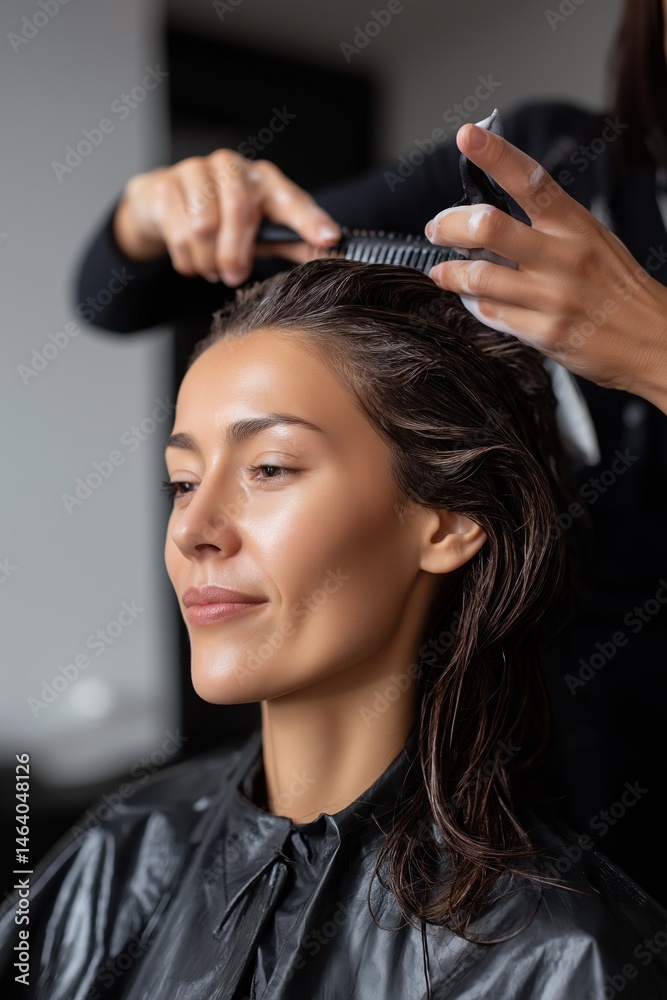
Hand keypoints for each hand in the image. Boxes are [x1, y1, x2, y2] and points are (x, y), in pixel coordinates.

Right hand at [112, 151, 340, 284]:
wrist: (166, 200)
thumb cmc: (224, 218)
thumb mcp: (261, 230)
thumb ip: (293, 241)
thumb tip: (329, 255)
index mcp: (265, 180)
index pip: (293, 201)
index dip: (311, 221)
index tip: (328, 239)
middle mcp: (233, 167)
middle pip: (238, 212)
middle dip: (235, 253)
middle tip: (234, 276)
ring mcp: (197, 170)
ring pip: (203, 228)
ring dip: (208, 259)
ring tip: (211, 267)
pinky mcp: (167, 185)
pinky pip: (178, 234)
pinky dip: (187, 260)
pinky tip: (193, 259)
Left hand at [425, 122, 666, 414]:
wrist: (651, 339)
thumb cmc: (615, 286)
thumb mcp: (591, 240)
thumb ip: (545, 226)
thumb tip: (488, 215)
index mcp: (575, 225)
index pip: (531, 180)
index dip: (496, 155)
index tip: (467, 135)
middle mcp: (563, 257)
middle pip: (489, 227)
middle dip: (449, 225)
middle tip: (436, 228)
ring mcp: (553, 297)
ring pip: (478, 276)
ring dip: (449, 272)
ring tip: (442, 271)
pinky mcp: (544, 333)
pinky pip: (491, 313)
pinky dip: (473, 302)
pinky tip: (472, 298)